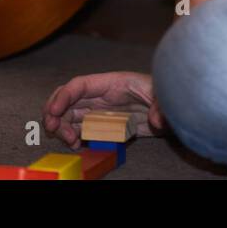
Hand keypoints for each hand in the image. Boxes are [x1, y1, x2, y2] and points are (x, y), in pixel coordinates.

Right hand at [43, 72, 165, 147]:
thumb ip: (160, 106)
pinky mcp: (106, 125)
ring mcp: (102, 111)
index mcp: (111, 83)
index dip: (63, 96)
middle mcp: (102, 96)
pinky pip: (82, 128)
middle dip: (55, 112)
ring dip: (63, 127)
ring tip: (69, 141)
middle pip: (69, 100)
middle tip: (52, 129)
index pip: (80, 85)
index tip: (53, 111)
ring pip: (72, 115)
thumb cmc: (166, 93)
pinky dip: (74, 136)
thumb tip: (156, 120)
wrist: (174, 107)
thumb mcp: (163, 96)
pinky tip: (76, 144)